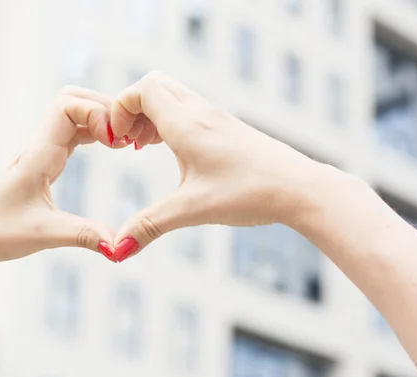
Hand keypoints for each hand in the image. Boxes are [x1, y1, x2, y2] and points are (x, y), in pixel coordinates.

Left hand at [0, 86, 125, 275]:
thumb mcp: (44, 235)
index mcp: (38, 154)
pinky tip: (109, 147)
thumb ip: (84, 235)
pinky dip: (93, 132)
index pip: (68, 105)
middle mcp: (39, 145)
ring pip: (72, 113)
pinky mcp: (43, 162)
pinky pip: (71, 133)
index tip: (116, 142)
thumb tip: (119, 246)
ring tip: (123, 141)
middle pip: (72, 98)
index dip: (97, 113)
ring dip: (99, 118)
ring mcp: (41, 151)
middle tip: (126, 135)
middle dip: (103, 107)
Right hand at [109, 71, 328, 260]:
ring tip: (142, 148)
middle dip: (132, 109)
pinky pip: (188, 110)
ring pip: (172, 96)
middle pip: (154, 85)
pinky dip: (169, 122)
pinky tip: (171, 151)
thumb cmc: (250, 193)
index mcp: (186, 124)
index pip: (141, 90)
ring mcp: (215, 117)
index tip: (117, 141)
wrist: (300, 188)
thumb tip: (117, 250)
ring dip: (150, 116)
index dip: (120, 109)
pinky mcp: (226, 128)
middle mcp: (200, 112)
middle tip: (127, 143)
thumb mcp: (192, 210)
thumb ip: (149, 226)